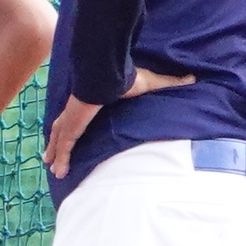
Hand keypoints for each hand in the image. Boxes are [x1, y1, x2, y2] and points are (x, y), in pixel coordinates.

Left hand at [43, 66, 191, 178]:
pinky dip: (61, 158)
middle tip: (52, 155)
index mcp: (91, 102)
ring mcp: (72, 119)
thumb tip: (193, 78)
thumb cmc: (128, 77)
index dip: (77, 123)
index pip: (82, 115)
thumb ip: (169, 83)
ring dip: (55, 153)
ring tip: (52, 167)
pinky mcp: (72, 127)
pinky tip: (58, 172)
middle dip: (58, 142)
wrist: (110, 74)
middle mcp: (78, 111)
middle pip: (63, 129)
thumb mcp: (152, 83)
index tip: (74, 130)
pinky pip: (65, 146)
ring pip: (60, 140)